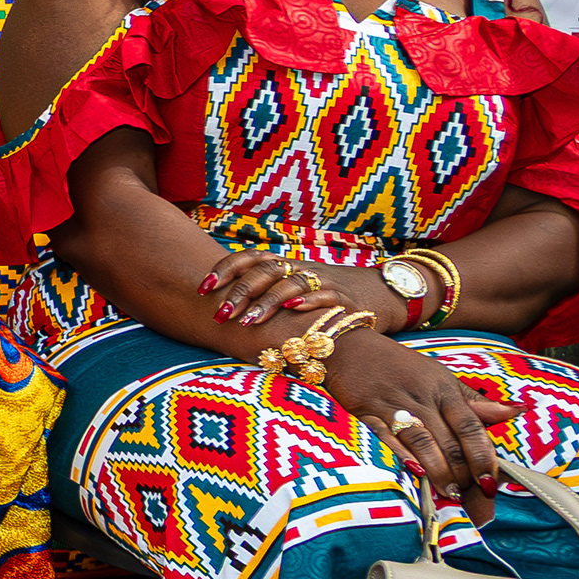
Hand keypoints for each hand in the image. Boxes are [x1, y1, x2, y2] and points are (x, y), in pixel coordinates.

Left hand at [201, 247, 401, 331]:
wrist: (376, 296)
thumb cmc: (318, 300)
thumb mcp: (288, 291)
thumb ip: (258, 294)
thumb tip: (213, 303)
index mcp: (284, 266)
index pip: (250, 257)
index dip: (225, 269)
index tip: (202, 288)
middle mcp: (301, 269)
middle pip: (267, 271)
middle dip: (240, 292)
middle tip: (220, 315)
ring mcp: (324, 282)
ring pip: (292, 283)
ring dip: (268, 302)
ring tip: (248, 321)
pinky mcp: (345, 300)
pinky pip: (327, 295)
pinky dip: (309, 300)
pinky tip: (292, 310)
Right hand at [315, 332, 520, 522]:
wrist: (352, 347)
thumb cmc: (400, 366)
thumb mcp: (440, 377)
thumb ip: (474, 401)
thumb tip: (514, 412)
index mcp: (444, 390)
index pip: (470, 426)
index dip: (482, 455)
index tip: (491, 480)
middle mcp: (422, 399)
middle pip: (448, 440)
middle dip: (462, 472)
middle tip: (471, 497)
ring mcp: (393, 406)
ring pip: (422, 442)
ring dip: (437, 471)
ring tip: (448, 493)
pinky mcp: (366, 413)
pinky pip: (386, 437)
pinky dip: (401, 455)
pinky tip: (414, 473)